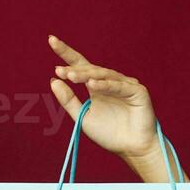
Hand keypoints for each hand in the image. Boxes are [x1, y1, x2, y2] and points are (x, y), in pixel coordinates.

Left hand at [46, 35, 179, 181]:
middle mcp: (110, 81)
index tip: (51, 40)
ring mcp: (125, 84)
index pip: (79, 65)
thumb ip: (68, 100)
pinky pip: (119, 86)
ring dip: (87, 74)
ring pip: (103, 75)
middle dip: (74, 69)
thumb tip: (53, 80)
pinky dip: (106, 85)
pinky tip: (92, 84)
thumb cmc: (109, 134)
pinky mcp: (137, 91)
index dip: (66, 53)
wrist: (131, 149)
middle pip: (90, 68)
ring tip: (71, 75)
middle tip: (59, 71)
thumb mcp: (83, 116)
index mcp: (96, 85)